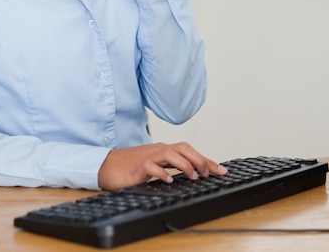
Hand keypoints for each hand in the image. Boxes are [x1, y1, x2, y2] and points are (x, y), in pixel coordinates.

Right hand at [97, 141, 227, 190]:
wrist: (106, 166)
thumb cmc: (130, 167)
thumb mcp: (155, 166)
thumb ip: (170, 167)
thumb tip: (191, 175)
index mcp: (164, 150)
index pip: (189, 150)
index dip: (206, 160)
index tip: (222, 170)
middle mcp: (158, 150)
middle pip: (183, 147)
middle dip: (199, 159)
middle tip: (208, 173)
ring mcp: (148, 156)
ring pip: (170, 153)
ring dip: (184, 164)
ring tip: (193, 176)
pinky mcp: (137, 166)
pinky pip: (151, 166)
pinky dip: (161, 172)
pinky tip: (169, 180)